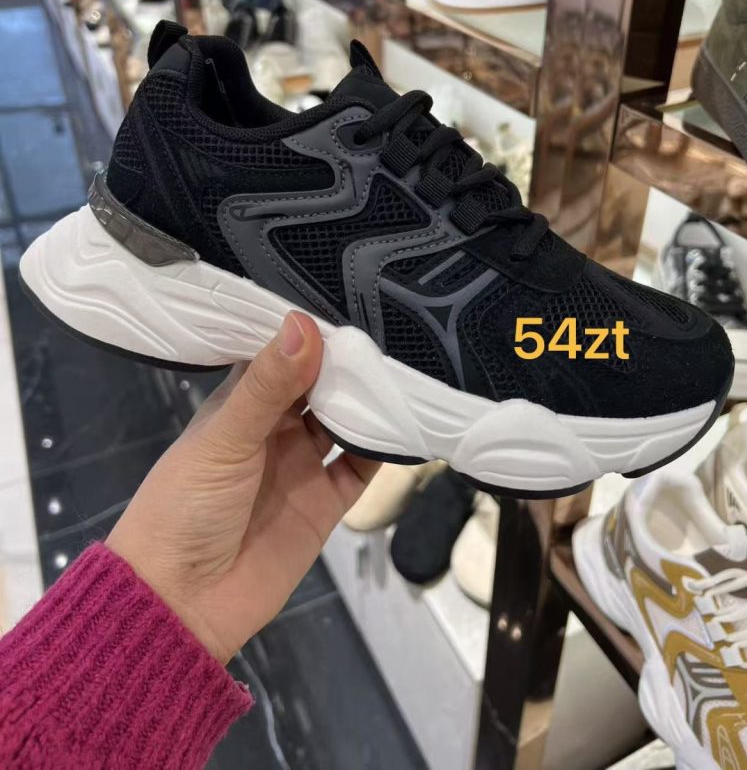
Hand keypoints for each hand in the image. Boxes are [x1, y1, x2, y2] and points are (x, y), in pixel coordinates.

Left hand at [107, 312, 378, 663]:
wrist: (181, 604)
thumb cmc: (185, 507)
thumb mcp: (225, 439)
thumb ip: (269, 386)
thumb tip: (303, 321)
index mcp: (239, 405)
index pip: (280, 355)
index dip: (310, 332)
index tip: (350, 298)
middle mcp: (273, 429)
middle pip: (319, 385)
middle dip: (348, 362)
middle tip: (392, 326)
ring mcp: (301, 465)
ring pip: (345, 421)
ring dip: (369, 400)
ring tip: (407, 366)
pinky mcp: (326, 503)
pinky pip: (362, 468)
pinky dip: (385, 449)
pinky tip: (408, 422)